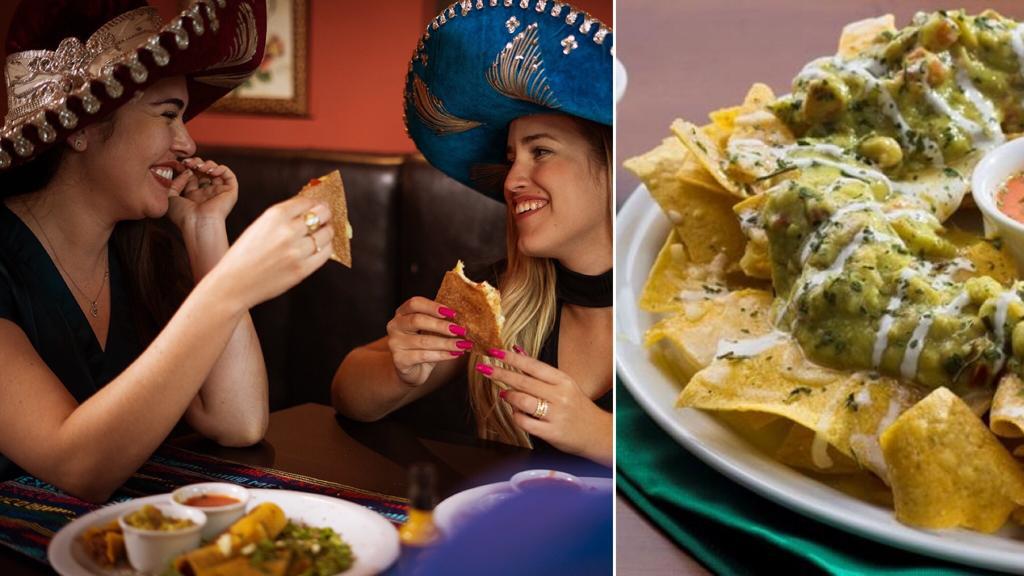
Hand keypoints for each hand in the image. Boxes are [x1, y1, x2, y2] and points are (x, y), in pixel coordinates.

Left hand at [166, 156, 238, 230]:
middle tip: (189, 163)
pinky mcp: (230, 192)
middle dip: (197, 163)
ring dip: (208, 164)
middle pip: (204, 172)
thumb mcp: (171, 197)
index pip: (193, 176)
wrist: (198, 224)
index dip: (187, 167)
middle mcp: (207, 194)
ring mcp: (218, 192)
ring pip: (217, 171)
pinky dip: (221, 168)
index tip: (181, 164)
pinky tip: (210, 171)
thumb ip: (175, 182)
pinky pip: (229, 175)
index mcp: (194, 196)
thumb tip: (187, 172)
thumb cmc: (184, 216)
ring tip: (199, 167)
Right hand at [211, 196, 334, 307]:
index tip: (319, 205)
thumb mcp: (259, 226)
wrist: (233, 283)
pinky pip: (325, 253)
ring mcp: (296, 251)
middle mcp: (288, 230)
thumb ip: (282, 217)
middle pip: (321, 214)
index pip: (306, 202)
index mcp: (275, 215)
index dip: (315, 203)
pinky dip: (326, 248)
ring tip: (324, 232)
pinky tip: (321, 247)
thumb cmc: (243, 256)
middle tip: (327, 216)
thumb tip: (307, 210)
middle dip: (326, 213)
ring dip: (327, 231)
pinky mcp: (302, 269)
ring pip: (326, 234)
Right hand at [385, 297, 471, 385]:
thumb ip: (440, 321)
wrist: (412, 370)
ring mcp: (395, 343)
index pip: (415, 303)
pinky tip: (454, 354)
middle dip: (441, 325)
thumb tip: (464, 317)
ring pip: (423, 341)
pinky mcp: (399, 360)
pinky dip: (442, 355)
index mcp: (402, 313)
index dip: (433, 306)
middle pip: (417, 320)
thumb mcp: (430, 330)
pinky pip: (424, 356)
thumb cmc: (423, 346)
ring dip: (447, 343)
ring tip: (463, 344)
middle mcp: (395, 326)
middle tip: (460, 330)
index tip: (452, 312)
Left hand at [477, 349, 610, 462]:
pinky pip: (525, 422)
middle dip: (501, 374)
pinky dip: (516, 416)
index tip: (495, 352)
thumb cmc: (578, 407)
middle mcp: (560, 396)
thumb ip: (541, 372)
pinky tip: (515, 412)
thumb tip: (517, 352)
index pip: (533, 366)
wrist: (598, 433)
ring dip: (509, 396)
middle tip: (484, 368)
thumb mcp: (565, 385)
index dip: (511, 358)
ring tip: (504, 394)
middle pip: (524, 382)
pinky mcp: (551, 432)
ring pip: (522, 401)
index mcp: (563, 381)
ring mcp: (555, 415)